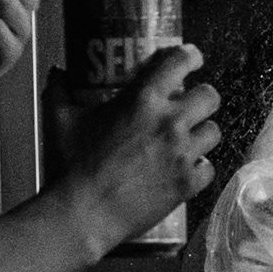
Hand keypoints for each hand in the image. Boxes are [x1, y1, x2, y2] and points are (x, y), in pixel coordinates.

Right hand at [66, 38, 218, 257]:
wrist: (84, 215)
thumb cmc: (71, 165)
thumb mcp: (60, 120)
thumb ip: (60, 90)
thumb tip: (58, 71)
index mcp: (142, 100)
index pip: (180, 62)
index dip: (190, 56)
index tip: (191, 58)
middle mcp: (170, 122)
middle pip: (210, 95)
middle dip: (202, 97)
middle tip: (189, 104)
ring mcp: (182, 154)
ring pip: (214, 131)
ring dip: (202, 132)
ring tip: (188, 138)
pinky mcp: (187, 184)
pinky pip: (209, 168)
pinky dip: (199, 168)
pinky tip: (185, 169)